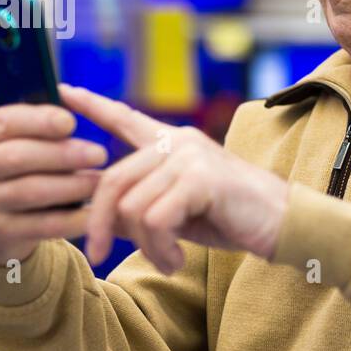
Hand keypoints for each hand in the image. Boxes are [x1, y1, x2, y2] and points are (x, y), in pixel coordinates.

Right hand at [0, 49, 107, 266]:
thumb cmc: (10, 166)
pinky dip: (72, 218)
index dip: (38, 119)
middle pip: (18, 158)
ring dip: (72, 185)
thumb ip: (2, 96)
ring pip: (31, 192)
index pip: (2, 120)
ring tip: (102, 181)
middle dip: (62, 155)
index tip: (71, 121)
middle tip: (100, 153)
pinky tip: (96, 211)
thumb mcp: (4, 134)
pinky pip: (42, 225)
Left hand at [58, 83, 288, 273]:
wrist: (286, 224)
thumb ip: (143, 206)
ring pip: (132, 207)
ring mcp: (190, 158)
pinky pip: (154, 220)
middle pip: (111, 180)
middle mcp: (179, 143)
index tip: (64, 91)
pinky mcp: (200, 179)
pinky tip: (176, 258)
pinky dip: (160, 248)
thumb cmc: (237, 219)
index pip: (126, 119)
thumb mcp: (180, 213)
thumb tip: (100, 220)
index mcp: (175, 144)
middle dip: (99, 223)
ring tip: (167, 259)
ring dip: (144, 246)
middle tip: (98, 254)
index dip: (94, 106)